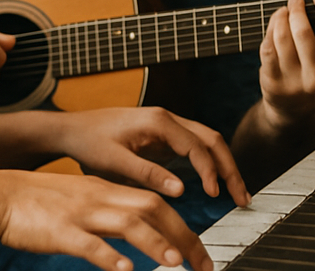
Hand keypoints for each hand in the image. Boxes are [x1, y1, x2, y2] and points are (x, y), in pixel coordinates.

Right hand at [0, 170, 212, 270]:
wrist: (0, 195)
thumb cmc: (38, 203)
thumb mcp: (81, 201)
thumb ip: (108, 214)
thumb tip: (136, 238)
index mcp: (106, 190)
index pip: (154, 201)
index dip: (181, 226)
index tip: (199, 253)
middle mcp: (99, 197)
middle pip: (151, 207)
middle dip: (182, 235)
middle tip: (203, 264)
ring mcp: (81, 213)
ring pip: (127, 221)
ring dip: (155, 242)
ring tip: (176, 262)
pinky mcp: (60, 231)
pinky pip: (89, 243)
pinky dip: (109, 256)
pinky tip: (125, 270)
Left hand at [46, 107, 249, 207]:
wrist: (73, 130)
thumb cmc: (90, 142)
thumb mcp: (115, 161)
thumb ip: (148, 174)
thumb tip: (181, 189)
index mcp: (158, 121)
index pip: (196, 144)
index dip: (210, 170)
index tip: (215, 194)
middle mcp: (167, 119)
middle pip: (210, 138)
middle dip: (229, 166)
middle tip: (242, 196)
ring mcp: (167, 126)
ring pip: (206, 141)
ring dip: (222, 165)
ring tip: (236, 193)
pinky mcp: (163, 136)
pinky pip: (194, 147)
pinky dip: (209, 164)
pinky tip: (215, 184)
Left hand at [258, 0, 314, 129]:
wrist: (297, 116)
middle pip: (302, 30)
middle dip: (297, 7)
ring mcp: (293, 82)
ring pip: (282, 36)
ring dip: (280, 16)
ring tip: (284, 11)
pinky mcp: (272, 82)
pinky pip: (267, 47)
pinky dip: (269, 30)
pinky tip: (275, 26)